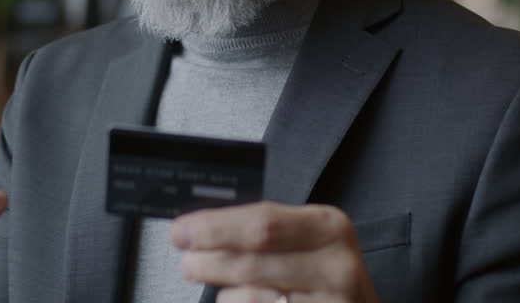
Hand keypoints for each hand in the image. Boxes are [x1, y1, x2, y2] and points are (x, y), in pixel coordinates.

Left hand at [172, 202, 379, 302]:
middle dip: (210, 261)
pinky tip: (237, 299)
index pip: (262, 224)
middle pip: (252, 263)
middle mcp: (336, 266)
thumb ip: (267, 230)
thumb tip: (202, 228)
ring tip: (216, 284)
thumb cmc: (327, 271)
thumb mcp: (309, 238)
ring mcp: (331, 302)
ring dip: (223, 293)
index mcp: (329, 227)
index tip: (183, 231)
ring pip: (251, 298)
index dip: (215, 228)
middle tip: (188, 261)